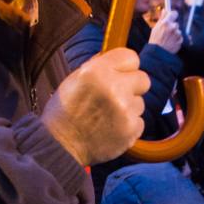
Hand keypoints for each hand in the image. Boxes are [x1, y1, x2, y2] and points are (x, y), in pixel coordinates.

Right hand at [43, 48, 148, 165]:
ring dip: (128, 108)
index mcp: (97, 71)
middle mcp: (114, 88)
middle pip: (143, 79)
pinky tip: (111, 129)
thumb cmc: (64, 113)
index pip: (131, 57)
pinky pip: (139, 122)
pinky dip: (128, 126)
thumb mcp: (74, 81)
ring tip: (107, 117)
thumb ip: (98, 67)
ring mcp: (125, 110)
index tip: (120, 74)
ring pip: (140, 103)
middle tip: (116, 96)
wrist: (60, 146)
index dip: (126, 66)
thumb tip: (116, 60)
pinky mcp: (131, 129)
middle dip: (132, 86)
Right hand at [148, 10, 182, 53]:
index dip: (173, 15)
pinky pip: (180, 38)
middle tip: (166, 32)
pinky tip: (170, 42)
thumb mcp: (156, 28)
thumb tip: (165, 10)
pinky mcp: (180, 40)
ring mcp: (177, 34)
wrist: (158, 53)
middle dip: (172, 26)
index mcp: (166, 22)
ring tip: (168, 39)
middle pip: (176, 23)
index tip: (172, 17)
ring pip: (178, 31)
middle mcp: (173, 27)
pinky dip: (176, 39)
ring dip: (174, 34)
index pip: (174, 13)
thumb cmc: (155, 40)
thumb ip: (162, 18)